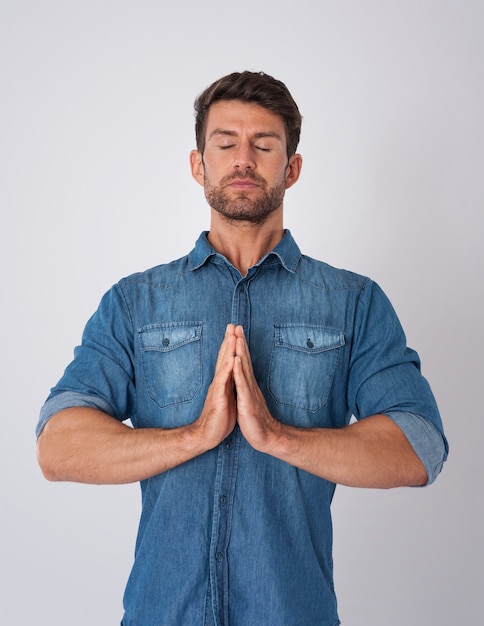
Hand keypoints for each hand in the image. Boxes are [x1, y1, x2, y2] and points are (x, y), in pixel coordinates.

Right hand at [191, 324, 236, 450]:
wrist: (208, 435)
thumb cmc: (219, 418)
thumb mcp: (227, 397)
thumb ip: (229, 385)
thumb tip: (233, 376)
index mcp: (223, 382)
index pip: (227, 359)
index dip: (231, 345)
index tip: (235, 330)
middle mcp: (219, 382)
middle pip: (224, 357)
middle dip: (228, 340)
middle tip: (231, 324)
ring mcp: (217, 389)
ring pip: (223, 365)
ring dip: (228, 350)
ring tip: (232, 336)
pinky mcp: (218, 398)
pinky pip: (223, 382)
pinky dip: (227, 369)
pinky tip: (230, 359)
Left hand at [232, 325, 281, 451]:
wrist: (265, 436)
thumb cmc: (255, 420)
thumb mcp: (248, 400)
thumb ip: (246, 387)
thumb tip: (242, 376)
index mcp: (248, 384)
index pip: (243, 361)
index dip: (239, 346)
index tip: (235, 331)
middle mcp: (250, 384)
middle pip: (244, 359)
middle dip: (240, 342)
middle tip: (236, 326)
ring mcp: (249, 391)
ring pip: (243, 368)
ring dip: (240, 351)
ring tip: (236, 336)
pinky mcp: (248, 401)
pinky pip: (242, 384)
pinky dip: (238, 371)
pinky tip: (236, 360)